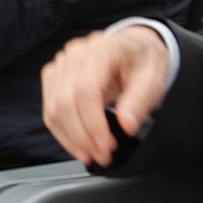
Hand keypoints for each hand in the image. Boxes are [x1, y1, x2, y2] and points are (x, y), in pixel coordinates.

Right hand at [43, 25, 172, 167]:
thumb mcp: (153, 79)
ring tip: (91, 154)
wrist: (133, 47)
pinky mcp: (54, 76)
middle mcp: (75, 54)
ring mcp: (61, 64)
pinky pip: (49, 108)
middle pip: (65, 101)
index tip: (108, 145)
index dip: (93, 122)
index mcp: (101, 50)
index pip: (85, 89)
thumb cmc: (142, 60)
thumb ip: (140, 101)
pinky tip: (77, 145)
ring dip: (70, 138)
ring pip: (53, 107)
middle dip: (82, 136)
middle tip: (103, 156)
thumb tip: (127, 125)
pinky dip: (61, 131)